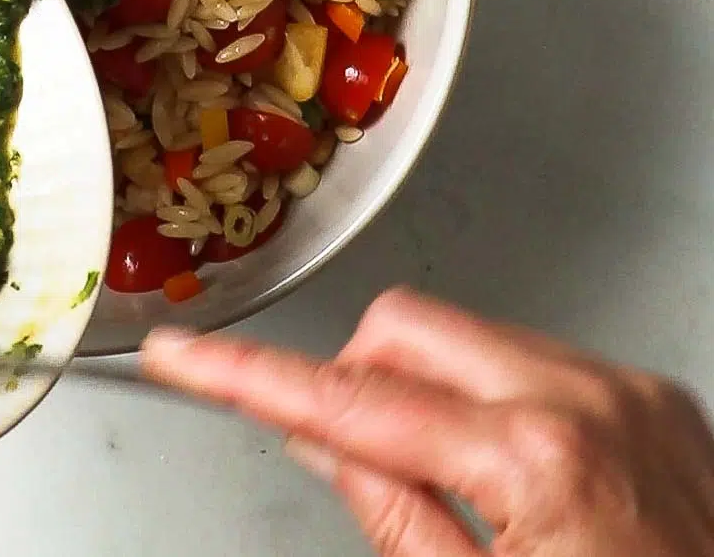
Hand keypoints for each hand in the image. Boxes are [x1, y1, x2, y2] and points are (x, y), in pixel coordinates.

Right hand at [142, 286, 713, 555]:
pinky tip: (514, 471)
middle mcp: (585, 399)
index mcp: (535, 460)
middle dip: (356, 376)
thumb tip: (321, 440)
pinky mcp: (654, 396)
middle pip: (406, 326)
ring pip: (470, 334)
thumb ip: (392, 515)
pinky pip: (537, 357)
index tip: (187, 357)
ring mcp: (628, 390)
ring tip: (454, 483)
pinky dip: (496, 398)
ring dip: (431, 391)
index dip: (252, 376)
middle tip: (347, 451)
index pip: (350, 401)